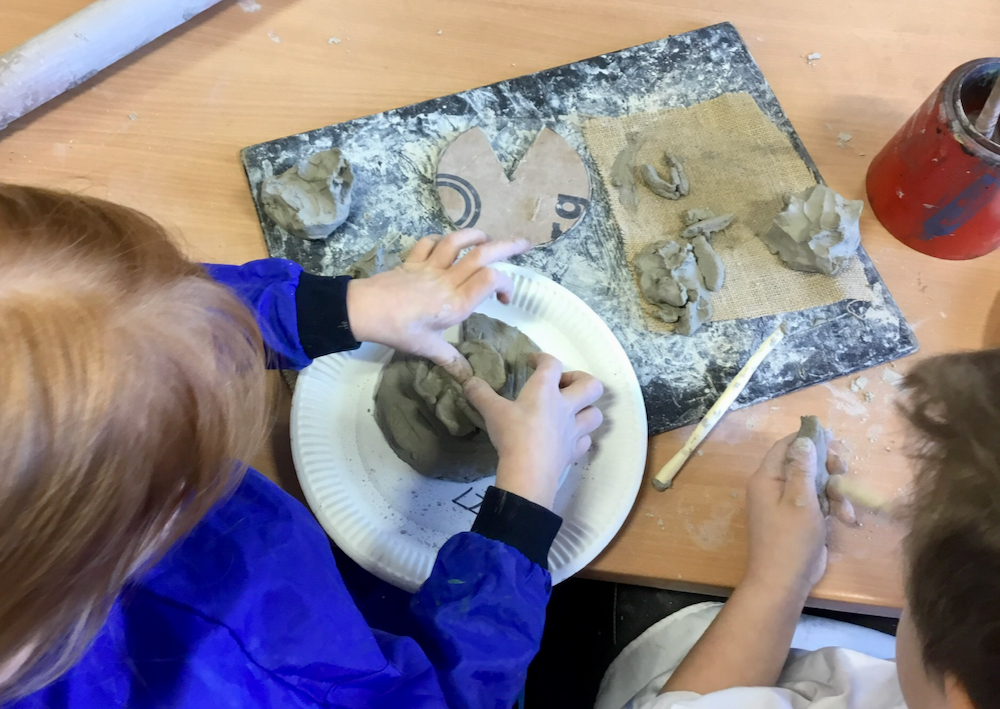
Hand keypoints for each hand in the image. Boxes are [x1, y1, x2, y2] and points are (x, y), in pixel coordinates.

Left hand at [346, 229, 530, 381]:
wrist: (364, 311)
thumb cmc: (399, 331)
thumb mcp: (427, 348)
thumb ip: (451, 360)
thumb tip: (468, 378)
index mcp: (456, 302)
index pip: (491, 280)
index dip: (505, 284)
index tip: (504, 299)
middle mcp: (447, 280)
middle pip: (483, 254)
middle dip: (507, 245)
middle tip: (525, 243)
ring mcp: (430, 267)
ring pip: (457, 240)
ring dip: (475, 235)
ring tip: (487, 238)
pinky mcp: (413, 261)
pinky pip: (429, 242)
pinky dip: (440, 239)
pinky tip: (446, 243)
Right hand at [464, 354, 603, 508]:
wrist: (528, 471)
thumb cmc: (512, 434)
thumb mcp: (491, 411)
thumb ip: (480, 393)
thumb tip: (468, 380)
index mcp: (545, 390)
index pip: (552, 364)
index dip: (543, 358)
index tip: (532, 361)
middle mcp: (565, 406)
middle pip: (591, 385)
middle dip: (580, 380)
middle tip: (563, 386)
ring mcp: (573, 430)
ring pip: (595, 414)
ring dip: (586, 409)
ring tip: (570, 412)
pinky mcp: (574, 451)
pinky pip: (585, 440)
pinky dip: (580, 437)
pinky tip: (567, 438)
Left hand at [744, 433, 834, 597]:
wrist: (784, 581)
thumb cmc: (791, 540)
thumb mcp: (800, 500)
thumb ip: (803, 469)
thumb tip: (803, 440)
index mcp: (767, 478)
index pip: (786, 446)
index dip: (808, 439)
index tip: (833, 439)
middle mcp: (774, 487)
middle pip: (804, 462)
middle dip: (827, 467)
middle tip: (843, 471)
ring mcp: (786, 503)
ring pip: (815, 483)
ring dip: (835, 492)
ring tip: (844, 508)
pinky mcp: (799, 517)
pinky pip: (817, 502)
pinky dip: (832, 507)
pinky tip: (846, 519)